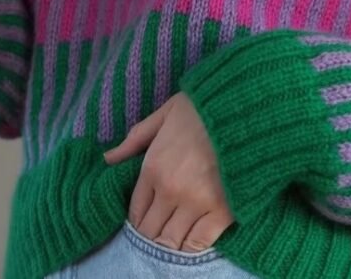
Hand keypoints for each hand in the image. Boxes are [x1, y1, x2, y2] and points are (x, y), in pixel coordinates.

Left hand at [103, 92, 233, 251]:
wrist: (242, 106)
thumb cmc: (202, 108)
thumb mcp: (163, 115)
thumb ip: (135, 139)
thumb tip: (108, 158)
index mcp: (153, 168)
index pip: (136, 211)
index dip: (138, 219)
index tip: (146, 218)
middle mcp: (171, 190)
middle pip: (151, 230)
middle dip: (152, 233)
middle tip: (161, 227)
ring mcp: (197, 202)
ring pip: (172, 241)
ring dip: (170, 241)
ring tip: (176, 233)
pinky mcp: (223, 210)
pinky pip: (200, 242)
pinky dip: (193, 245)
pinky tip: (194, 237)